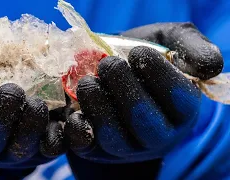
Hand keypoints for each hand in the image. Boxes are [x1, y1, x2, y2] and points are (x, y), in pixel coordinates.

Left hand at [64, 23, 222, 178]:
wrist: (111, 74)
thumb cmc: (142, 58)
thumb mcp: (170, 42)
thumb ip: (192, 50)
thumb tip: (211, 67)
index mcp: (181, 110)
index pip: (179, 99)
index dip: (158, 74)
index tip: (137, 52)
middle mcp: (157, 134)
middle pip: (146, 123)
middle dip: (125, 90)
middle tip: (110, 64)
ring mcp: (127, 145)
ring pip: (114, 138)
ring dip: (98, 106)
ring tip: (88, 81)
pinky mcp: (97, 149)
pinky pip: (86, 145)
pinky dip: (78, 128)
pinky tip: (75, 109)